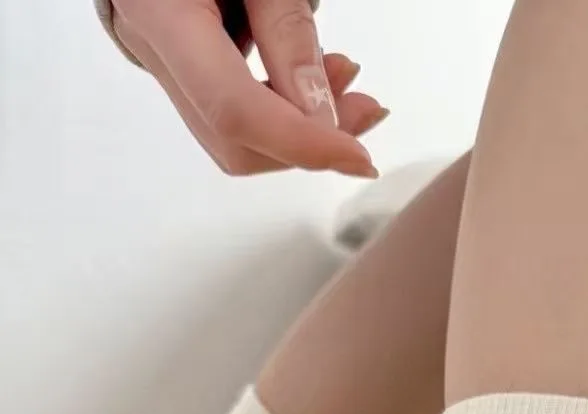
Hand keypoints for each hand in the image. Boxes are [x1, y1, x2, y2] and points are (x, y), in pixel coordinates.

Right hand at [113, 0, 385, 176]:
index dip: (300, 145)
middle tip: (368, 109)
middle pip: (232, 138)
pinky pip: (233, 111)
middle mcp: (153, 49)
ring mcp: (163, 62)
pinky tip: (315, 78)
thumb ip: (287, 27)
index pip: (233, 109)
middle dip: (307, 142)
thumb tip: (323, 119)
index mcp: (160, 14)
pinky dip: (283, 110)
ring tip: (347, 83)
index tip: (360, 159)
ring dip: (301, 130)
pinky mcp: (183, 65)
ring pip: (233, 136)